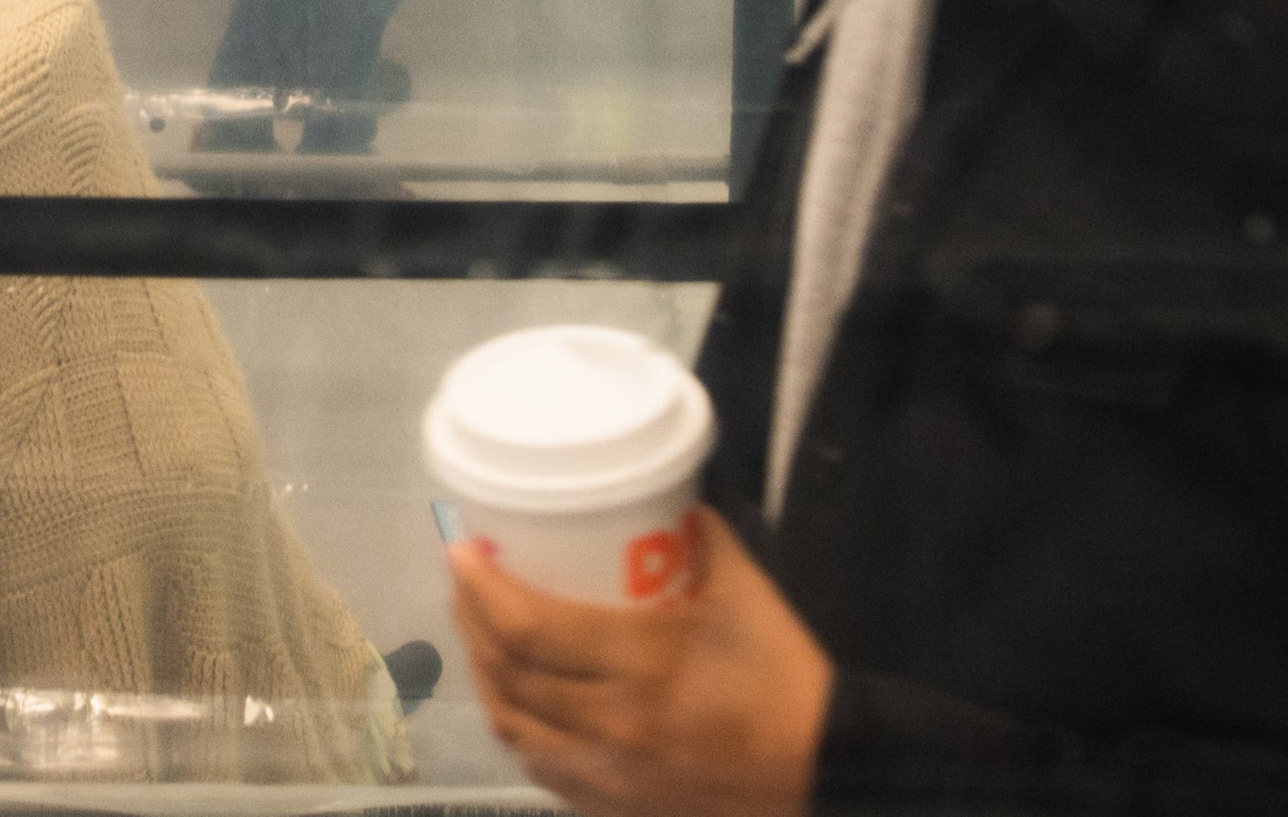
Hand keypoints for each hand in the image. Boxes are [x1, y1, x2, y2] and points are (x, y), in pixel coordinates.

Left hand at [450, 512, 830, 816]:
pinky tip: (517, 702)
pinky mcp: (617, 806)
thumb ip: (705, 539)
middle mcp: (611, 725)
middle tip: (464, 584)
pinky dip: (520, 730)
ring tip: (480, 637)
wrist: (826, 771)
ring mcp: (610, 775)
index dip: (481, 588)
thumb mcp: (747, 594)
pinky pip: (544, 769)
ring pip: (515, 728)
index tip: (460, 551)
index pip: (529, 629)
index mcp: (641, 664)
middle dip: (473, 624)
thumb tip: (674, 501)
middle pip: (508, 675)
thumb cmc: (784, 677)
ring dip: (486, 679)